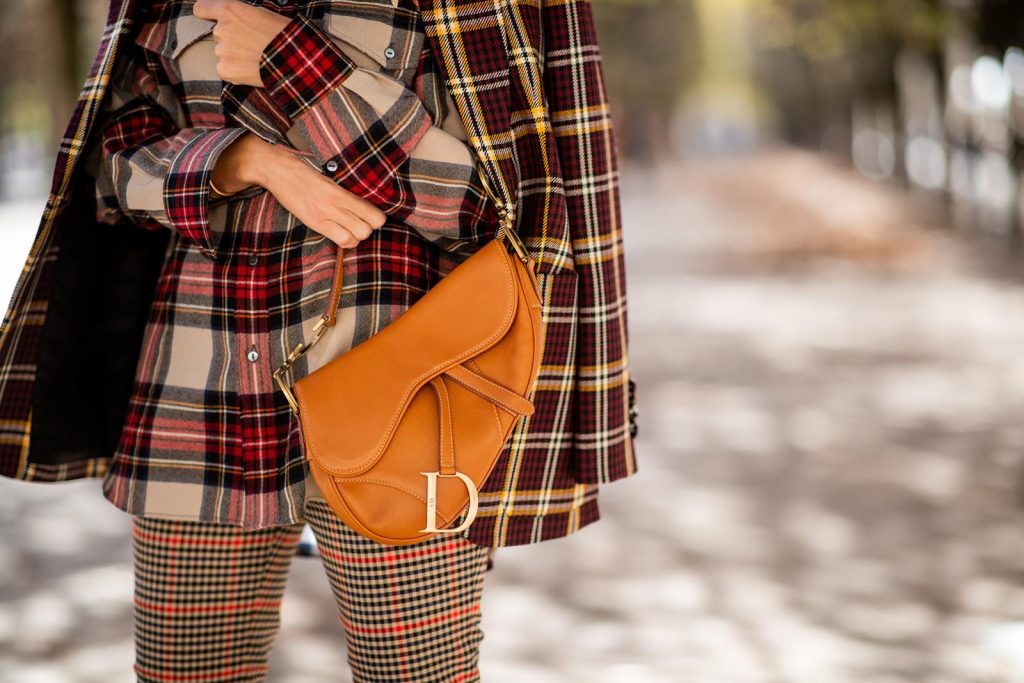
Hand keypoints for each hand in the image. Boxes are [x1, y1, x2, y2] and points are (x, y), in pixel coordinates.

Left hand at [193, 0, 289, 86]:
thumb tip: (236, 21)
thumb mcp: (263, 14)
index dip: (206, 14)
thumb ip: (242, 16)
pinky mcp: (224, 70)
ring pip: (222, 52)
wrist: (294, 61)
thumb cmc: (284, 35)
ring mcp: (221, 51)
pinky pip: (224, 69)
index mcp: (230, 10)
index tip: (209, 18)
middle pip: (218, 34)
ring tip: (255, 59)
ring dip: (234, 55)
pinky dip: (235, 71)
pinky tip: (251, 70)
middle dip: (231, 39)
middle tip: (252, 45)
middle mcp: (221, 29)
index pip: (202, 8)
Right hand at [219, 135, 386, 247]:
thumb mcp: (330, 179)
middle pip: (369, 227)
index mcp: (343, 190)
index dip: (377, 219)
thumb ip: (347, 192)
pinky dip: (344, 241)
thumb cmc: (304, 173)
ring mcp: (326, 213)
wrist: (278, 170)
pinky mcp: (315, 222)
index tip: (370, 216)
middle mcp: (338, 202)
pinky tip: (340, 235)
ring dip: (356, 237)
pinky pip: (340, 239)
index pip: (374, 212)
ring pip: (358, 236)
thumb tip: (364, 204)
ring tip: (350, 231)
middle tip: (359, 224)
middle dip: (368, 229)